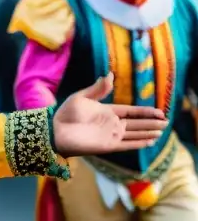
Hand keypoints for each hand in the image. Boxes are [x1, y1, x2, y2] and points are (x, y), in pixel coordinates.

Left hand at [52, 75, 167, 157]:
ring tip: (162, 130)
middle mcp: (112, 124)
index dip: (145, 112)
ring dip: (148, 132)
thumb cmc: (66, 113)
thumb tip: (110, 74)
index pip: (132, 111)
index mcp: (107, 111)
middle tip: (166, 122)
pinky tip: (150, 141)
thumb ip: (98, 88)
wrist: (55, 130)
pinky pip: (127, 144)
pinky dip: (139, 143)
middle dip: (151, 123)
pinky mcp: (108, 146)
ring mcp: (111, 135)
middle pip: (137, 123)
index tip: (160, 111)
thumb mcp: (82, 97)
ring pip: (135, 133)